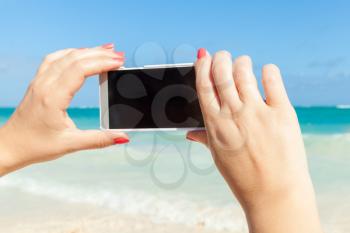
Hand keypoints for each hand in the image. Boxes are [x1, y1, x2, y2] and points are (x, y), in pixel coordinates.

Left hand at [0, 44, 128, 175]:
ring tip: (105, 50)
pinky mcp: (38, 82)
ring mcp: (39, 81)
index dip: (101, 62)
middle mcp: (44, 85)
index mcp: (52, 98)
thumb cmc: (36, 146)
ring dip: (86, 51)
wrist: (10, 146)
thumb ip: (99, 140)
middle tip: (119, 55)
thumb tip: (122, 137)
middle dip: (99, 54)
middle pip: (74, 58)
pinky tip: (82, 54)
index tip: (118, 62)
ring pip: (64, 55)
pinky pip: (54, 59)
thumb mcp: (70, 144)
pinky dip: (71, 53)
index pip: (79, 70)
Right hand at [187, 49, 321, 232]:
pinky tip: (266, 72)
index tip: (204, 56)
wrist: (274, 193)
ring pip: (244, 71)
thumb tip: (188, 133)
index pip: (204, 85)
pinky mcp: (282, 112)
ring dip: (242, 62)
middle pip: (221, 72)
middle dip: (220, 58)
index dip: (202, 65)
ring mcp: (257, 112)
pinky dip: (268, 70)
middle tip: (223, 56)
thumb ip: (204, 138)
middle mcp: (233, 114)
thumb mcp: (218, 156)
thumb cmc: (244, 176)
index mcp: (215, 124)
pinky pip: (272, 79)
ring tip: (244, 63)